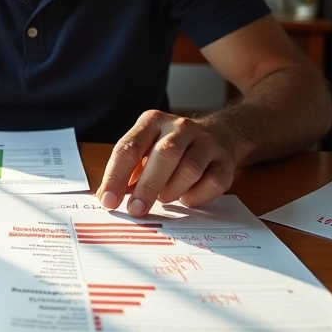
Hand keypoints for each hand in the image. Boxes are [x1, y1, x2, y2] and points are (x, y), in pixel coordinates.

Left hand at [96, 110, 237, 216]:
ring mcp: (206, 142)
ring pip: (189, 169)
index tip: (108, 201)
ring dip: (172, 191)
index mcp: (152, 121)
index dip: (116, 176)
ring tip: (164, 198)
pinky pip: (212, 183)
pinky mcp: (225, 161)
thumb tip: (106, 198)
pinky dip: (196, 196)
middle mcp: (180, 127)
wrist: (220, 134)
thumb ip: (127, 172)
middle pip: (164, 155)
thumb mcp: (145, 150)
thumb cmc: (171, 149)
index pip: (130, 147)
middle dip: (147, 187)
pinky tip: (187, 198)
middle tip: (135, 210)